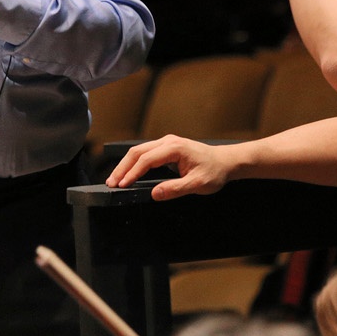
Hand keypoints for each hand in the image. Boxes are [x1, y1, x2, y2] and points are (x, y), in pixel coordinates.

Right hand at [105, 134, 232, 200]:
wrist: (225, 162)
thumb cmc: (214, 172)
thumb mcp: (198, 184)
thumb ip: (176, 189)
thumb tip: (155, 194)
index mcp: (174, 148)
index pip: (146, 160)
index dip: (132, 173)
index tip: (122, 186)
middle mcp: (168, 141)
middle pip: (137, 152)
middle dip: (122, 168)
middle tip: (111, 183)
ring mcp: (166, 142)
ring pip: (139, 151)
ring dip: (126, 165)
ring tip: (115, 179)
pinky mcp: (166, 147)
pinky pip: (145, 153)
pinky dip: (134, 163)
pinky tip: (128, 173)